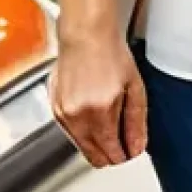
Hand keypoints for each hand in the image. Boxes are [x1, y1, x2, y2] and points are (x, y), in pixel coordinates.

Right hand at [49, 29, 147, 167]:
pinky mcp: (54, 109)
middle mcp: (78, 116)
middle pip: (94, 156)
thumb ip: (136, 120)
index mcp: (101, 111)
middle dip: (111, 154)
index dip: (125, 155)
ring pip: (82, 146)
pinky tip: (96, 116)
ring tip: (113, 125)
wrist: (86, 35)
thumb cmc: (111, 53)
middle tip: (125, 143)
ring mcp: (63, 114)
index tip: (132, 151)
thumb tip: (137, 146)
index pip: (111, 153)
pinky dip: (84, 131)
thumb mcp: (135, 86)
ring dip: (97, 144)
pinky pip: (71, 132)